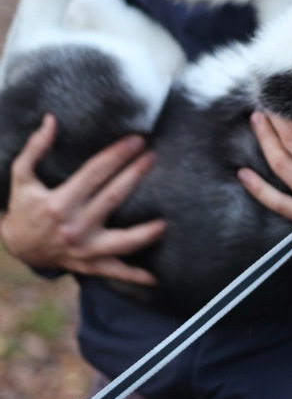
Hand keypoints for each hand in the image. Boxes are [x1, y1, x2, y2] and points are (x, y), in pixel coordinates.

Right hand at [0, 114, 165, 285]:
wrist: (18, 247)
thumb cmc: (24, 207)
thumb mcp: (21, 177)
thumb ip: (35, 148)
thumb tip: (51, 120)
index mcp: (60, 202)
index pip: (96, 172)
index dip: (118, 154)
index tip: (137, 140)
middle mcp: (75, 226)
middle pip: (114, 197)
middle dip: (135, 174)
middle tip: (154, 156)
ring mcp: (84, 249)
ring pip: (122, 242)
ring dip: (145, 233)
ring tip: (165, 222)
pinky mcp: (89, 265)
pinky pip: (115, 272)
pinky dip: (135, 276)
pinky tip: (155, 278)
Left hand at [237, 76, 291, 261]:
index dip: (289, 110)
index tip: (280, 94)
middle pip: (288, 142)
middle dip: (274, 120)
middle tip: (265, 101)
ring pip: (279, 165)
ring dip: (264, 141)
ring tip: (256, 121)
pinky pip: (277, 202)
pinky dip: (258, 189)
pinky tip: (243, 174)